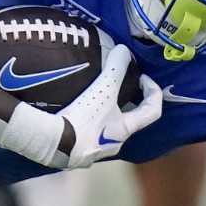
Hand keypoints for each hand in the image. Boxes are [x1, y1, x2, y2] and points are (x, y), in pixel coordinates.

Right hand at [54, 44, 162, 168]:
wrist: (53, 144)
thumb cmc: (83, 119)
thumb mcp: (102, 91)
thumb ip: (115, 69)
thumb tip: (124, 50)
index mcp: (125, 129)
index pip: (152, 111)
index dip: (153, 92)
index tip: (142, 78)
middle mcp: (115, 144)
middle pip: (129, 121)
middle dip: (127, 103)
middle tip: (117, 87)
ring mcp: (96, 151)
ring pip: (108, 130)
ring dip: (106, 115)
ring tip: (93, 99)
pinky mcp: (79, 154)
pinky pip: (89, 137)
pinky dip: (88, 125)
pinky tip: (75, 116)